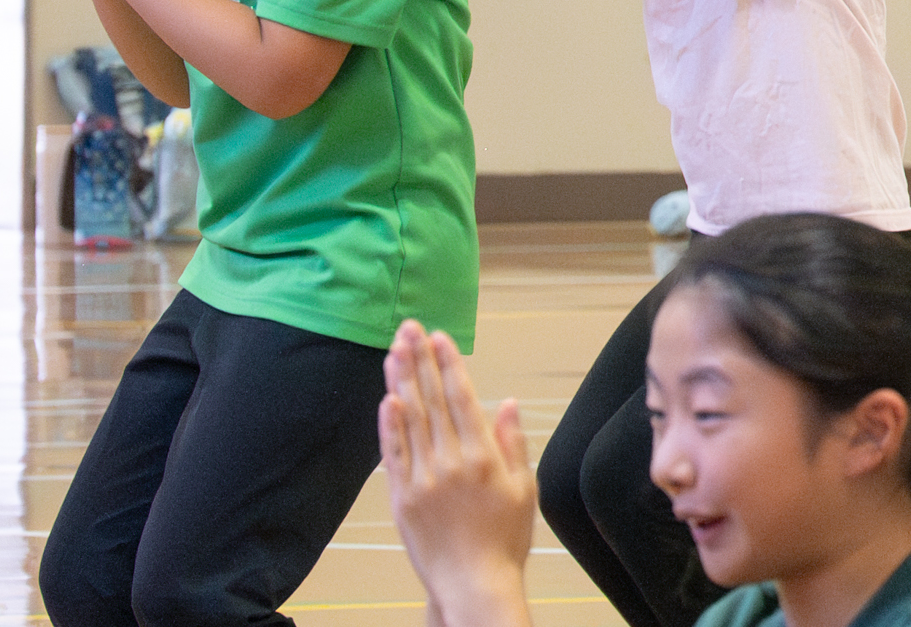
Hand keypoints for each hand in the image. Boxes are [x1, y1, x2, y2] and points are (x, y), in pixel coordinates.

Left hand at [379, 320, 535, 622]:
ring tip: (394, 351)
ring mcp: (421, 480)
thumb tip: (508, 403)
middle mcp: (450, 462)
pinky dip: (388, 425)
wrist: (473, 583)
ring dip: (401, 382)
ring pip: (409, 420)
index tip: (440, 336)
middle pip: (431, 401)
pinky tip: (386, 399)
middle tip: (409, 328)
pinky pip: (392, 454)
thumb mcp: (524, 488)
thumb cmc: (506, 538)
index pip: (462, 398)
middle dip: (419, 360)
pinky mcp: (400, 498)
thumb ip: (513, 443)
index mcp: (484, 456)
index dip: (450, 363)